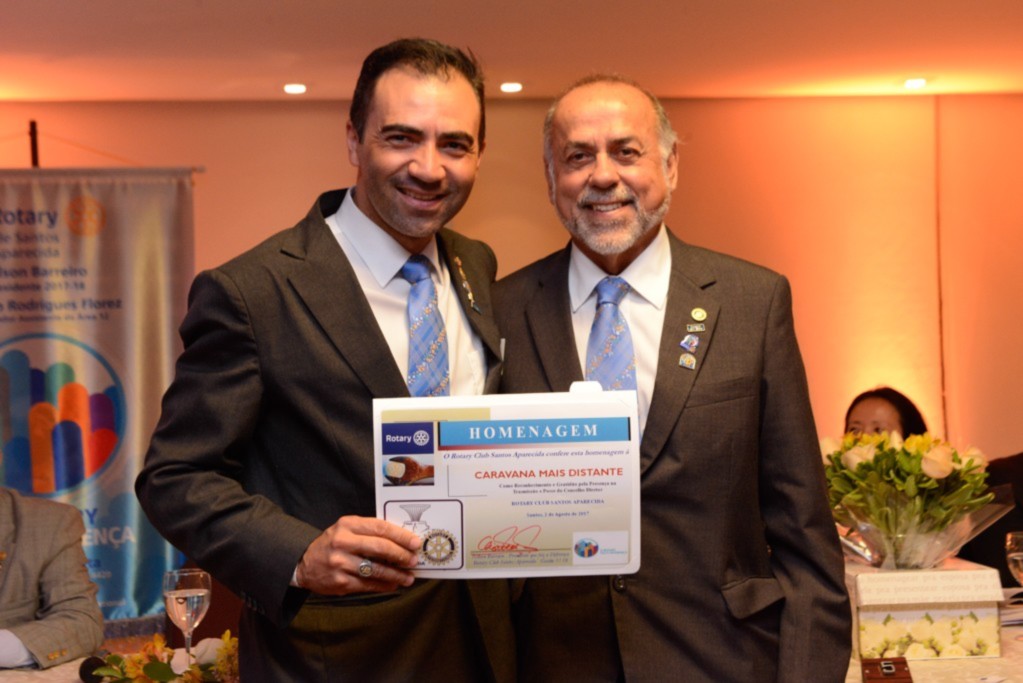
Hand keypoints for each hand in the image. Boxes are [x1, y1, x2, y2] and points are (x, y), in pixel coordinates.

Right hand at [295, 515, 420, 594]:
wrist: (304, 563)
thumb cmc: (333, 544)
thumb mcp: (347, 529)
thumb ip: (369, 531)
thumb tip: (401, 541)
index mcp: (347, 525)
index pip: (380, 528)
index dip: (401, 536)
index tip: (415, 542)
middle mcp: (343, 542)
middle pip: (380, 548)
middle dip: (401, 555)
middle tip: (414, 560)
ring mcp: (340, 563)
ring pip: (376, 569)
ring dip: (396, 574)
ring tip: (408, 577)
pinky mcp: (340, 582)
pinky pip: (368, 584)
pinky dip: (384, 585)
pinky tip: (393, 584)